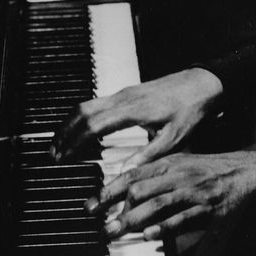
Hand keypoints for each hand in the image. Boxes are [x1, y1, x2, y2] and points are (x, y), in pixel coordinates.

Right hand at [51, 67, 223, 167]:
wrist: (202, 83)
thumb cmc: (190, 109)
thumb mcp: (174, 138)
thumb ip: (148, 155)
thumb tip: (124, 172)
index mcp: (132, 109)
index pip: (93, 125)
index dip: (75, 142)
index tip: (63, 157)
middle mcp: (123, 97)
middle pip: (82, 111)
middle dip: (65, 132)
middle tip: (53, 153)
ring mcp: (123, 92)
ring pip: (87, 104)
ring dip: (71, 123)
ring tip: (61, 143)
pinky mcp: (127, 92)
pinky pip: (97, 102)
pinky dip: (83, 116)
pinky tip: (82, 130)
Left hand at [89, 151, 255, 240]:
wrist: (241, 171)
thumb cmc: (206, 168)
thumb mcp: (178, 162)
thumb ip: (153, 173)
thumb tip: (124, 186)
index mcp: (168, 163)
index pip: (132, 175)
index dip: (109, 190)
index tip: (92, 204)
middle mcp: (177, 176)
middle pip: (141, 190)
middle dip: (117, 210)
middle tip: (103, 225)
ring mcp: (191, 192)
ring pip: (158, 205)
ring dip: (134, 220)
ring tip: (117, 232)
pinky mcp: (205, 209)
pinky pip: (182, 219)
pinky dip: (165, 227)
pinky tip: (150, 235)